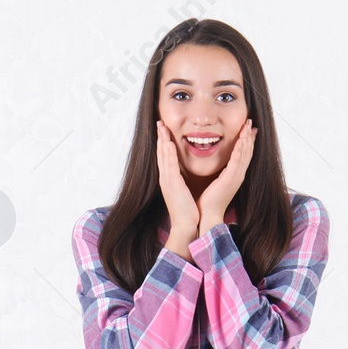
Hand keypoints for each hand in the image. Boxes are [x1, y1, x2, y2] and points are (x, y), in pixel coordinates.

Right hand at [155, 119, 199, 243]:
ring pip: (163, 157)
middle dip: (160, 137)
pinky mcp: (172, 185)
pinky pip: (169, 167)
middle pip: (161, 153)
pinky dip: (168, 155)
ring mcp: (167, 181)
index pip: (165, 157)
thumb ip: (183, 180)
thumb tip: (184, 174)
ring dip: (162, 141)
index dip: (164, 142)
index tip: (164, 130)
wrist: (186, 225)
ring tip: (161, 127)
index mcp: (170, 179)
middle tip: (159, 123)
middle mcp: (166, 178)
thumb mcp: (184, 191)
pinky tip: (168, 145)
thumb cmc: (188, 210)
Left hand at [197, 120, 254, 227]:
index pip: (243, 155)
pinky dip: (241, 149)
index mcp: (234, 176)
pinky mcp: (231, 179)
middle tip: (251, 123)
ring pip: (244, 154)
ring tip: (249, 126)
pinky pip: (237, 161)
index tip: (248, 129)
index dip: (246, 142)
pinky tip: (243, 139)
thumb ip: (219, 173)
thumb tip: (219, 167)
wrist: (207, 215)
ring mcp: (236, 177)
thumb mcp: (216, 183)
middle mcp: (238, 175)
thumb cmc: (208, 201)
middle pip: (247, 152)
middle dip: (249, 137)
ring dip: (247, 139)